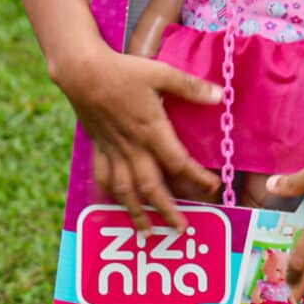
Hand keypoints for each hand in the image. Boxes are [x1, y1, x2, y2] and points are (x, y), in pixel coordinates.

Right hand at [51, 42, 222, 233]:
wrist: (82, 71)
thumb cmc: (123, 70)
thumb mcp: (161, 73)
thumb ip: (191, 87)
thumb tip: (220, 95)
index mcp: (151, 129)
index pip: (178, 162)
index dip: (197, 178)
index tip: (212, 188)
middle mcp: (132, 146)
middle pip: (151, 187)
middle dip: (167, 211)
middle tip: (181, 229)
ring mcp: (113, 149)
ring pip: (125, 190)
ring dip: (137, 213)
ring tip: (147, 233)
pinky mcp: (98, 147)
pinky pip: (103, 177)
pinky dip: (110, 195)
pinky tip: (115, 205)